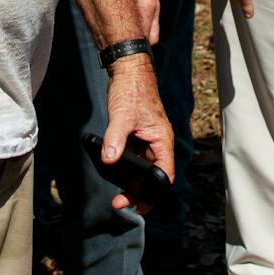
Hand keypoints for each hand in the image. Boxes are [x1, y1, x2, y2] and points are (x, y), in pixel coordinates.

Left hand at [99, 57, 174, 212]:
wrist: (127, 69)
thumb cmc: (132, 89)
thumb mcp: (122, 116)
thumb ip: (115, 139)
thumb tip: (109, 161)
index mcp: (162, 139)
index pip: (164, 174)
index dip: (154, 193)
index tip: (139, 205)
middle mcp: (157, 142)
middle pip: (153, 175)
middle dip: (139, 191)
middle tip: (121, 203)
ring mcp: (146, 139)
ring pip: (142, 167)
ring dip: (132, 181)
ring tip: (118, 194)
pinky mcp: (136, 135)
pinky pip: (133, 156)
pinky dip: (125, 167)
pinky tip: (113, 172)